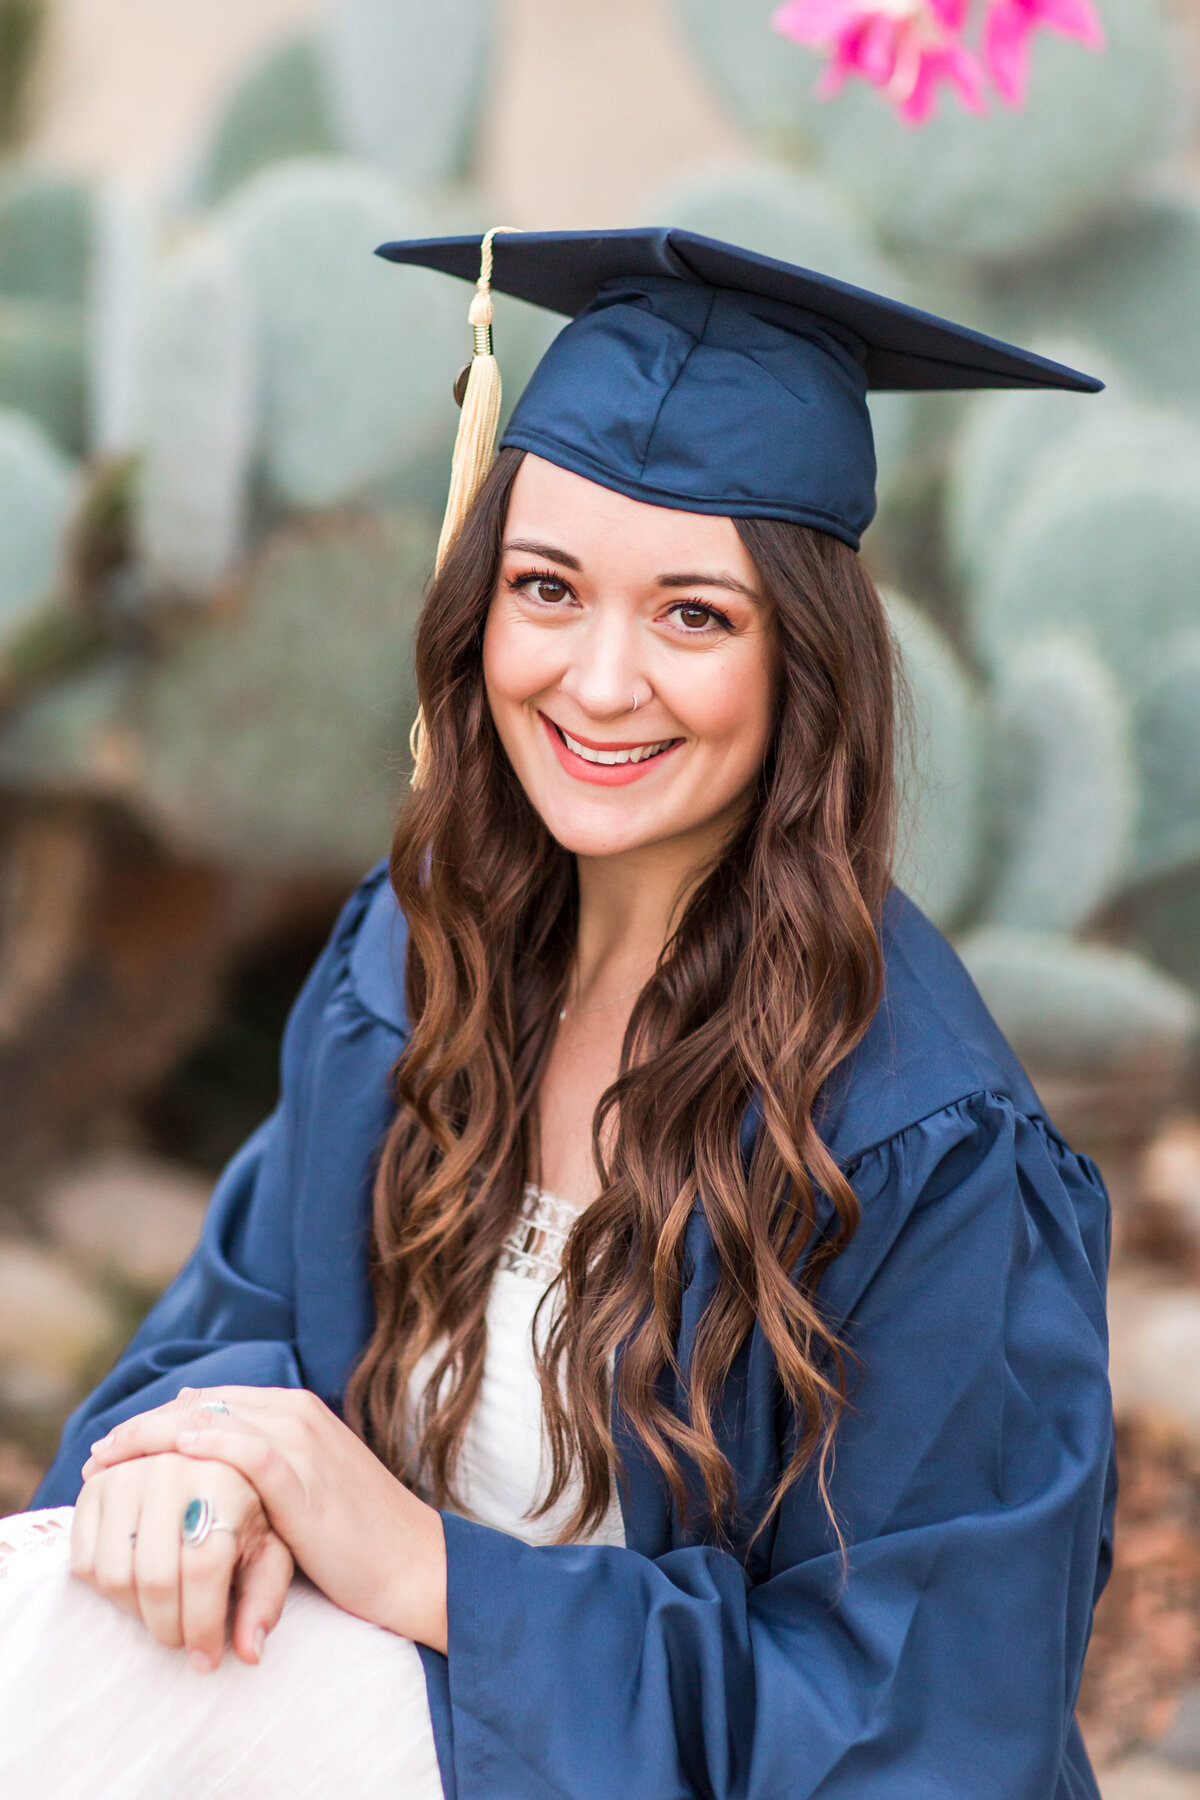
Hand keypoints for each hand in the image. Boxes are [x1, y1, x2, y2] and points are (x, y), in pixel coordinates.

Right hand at [72, 1449, 293, 1671]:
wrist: (202, 1468)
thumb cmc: (240, 1518)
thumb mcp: (266, 1552)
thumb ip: (264, 1600)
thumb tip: (250, 1653)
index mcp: (223, 1483)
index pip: (203, 1569)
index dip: (203, 1625)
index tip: (207, 1660)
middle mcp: (171, 1472)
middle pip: (156, 1577)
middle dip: (169, 1628)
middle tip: (181, 1640)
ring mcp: (127, 1477)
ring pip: (115, 1575)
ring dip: (137, 1613)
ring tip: (161, 1612)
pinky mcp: (93, 1490)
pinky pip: (84, 1564)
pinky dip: (106, 1592)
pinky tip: (136, 1586)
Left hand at [83, 1386, 447, 1652]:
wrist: (413, 1562)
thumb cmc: (355, 1534)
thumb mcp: (302, 1487)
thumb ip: (259, 1464)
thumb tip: (199, 1446)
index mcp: (295, 1411)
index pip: (208, 1401)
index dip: (155, 1422)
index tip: (113, 1449)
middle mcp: (296, 1415)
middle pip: (202, 1404)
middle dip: (143, 1429)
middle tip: (98, 1457)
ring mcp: (304, 1443)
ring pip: (216, 1420)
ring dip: (157, 1438)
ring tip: (112, 1462)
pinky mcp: (308, 1479)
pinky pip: (252, 1450)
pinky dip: (213, 1443)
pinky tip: (178, 1450)